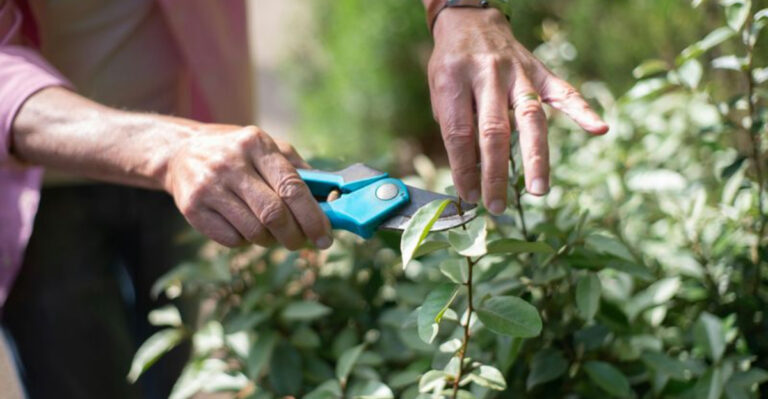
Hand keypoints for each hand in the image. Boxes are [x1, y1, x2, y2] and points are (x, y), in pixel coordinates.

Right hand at [164, 125, 332, 249]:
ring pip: (254, 231)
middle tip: (302, 243)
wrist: (181, 152)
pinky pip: (232, 240)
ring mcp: (209, 187)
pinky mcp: (192, 209)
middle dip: (294, 236)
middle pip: (274, 214)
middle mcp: (231, 164)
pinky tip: (244, 226)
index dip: (313, 217)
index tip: (325, 237)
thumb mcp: (268, 148)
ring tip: (271, 232)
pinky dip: (245, 241)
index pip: (292, 187)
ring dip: (270, 240)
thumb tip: (333, 201)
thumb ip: (300, 171)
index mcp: (256, 144)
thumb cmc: (238, 154)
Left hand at [427, 8, 608, 212]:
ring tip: (537, 190)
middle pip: (493, 130)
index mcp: (454, 78)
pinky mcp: (540, 70)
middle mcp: (488, 74)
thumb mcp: (439, 90)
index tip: (468, 195)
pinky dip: (582, 110)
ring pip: (529, 117)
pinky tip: (598, 129)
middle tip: (496, 205)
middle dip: (495, 173)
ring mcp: (518, 72)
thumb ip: (453, 125)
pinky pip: (563, 92)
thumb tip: (469, 172)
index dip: (464, 168)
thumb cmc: (451, 65)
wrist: (470, 21)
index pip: (459, 132)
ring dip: (534, 157)